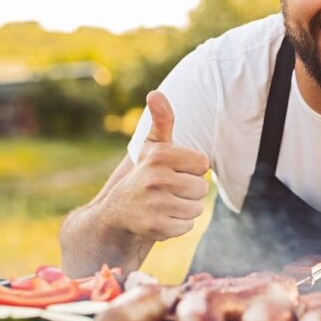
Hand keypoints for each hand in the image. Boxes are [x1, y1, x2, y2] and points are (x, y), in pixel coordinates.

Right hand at [105, 90, 209, 241]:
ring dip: (185, 208)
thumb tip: (155, 93)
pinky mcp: (155, 227)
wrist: (117, 211)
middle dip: (189, 191)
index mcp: (160, 156)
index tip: (174, 170)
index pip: (203, 163)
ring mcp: (155, 204)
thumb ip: (162, 120)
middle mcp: (155, 179)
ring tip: (165, 203)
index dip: (192, 169)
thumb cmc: (145, 173)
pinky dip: (178, 225)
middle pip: (201, 188)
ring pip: (196, 208)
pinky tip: (161, 217)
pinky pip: (187, 226)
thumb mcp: (152, 147)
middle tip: (169, 190)